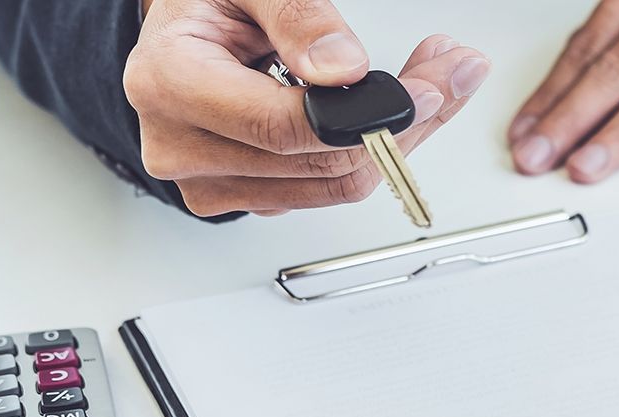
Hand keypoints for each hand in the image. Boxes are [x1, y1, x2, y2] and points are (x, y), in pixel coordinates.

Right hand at [125, 0, 491, 216]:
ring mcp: (212, 180)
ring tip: (428, 83)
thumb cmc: (207, 5)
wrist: (180, 32)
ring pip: (336, 184)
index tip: (423, 89)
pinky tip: (389, 112)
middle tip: (450, 72)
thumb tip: (343, 69)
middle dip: (403, 120)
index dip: (362, 116)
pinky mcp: (245, 196)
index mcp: (168, 83)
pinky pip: (326, 189)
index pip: (280, 128)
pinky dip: (371, 153)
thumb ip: (297, 17)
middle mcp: (181, 145)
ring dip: (399, 138)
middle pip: (319, 162)